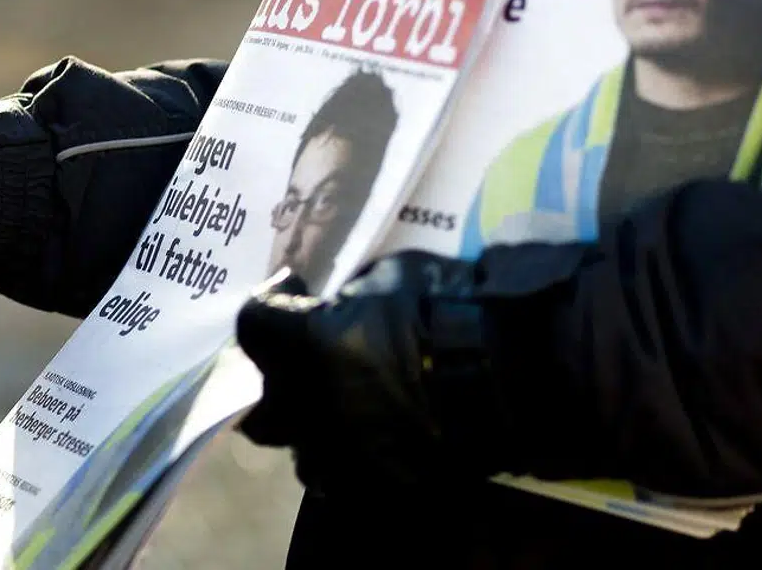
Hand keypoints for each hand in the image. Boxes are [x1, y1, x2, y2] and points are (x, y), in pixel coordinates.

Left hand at [234, 251, 491, 494]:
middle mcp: (308, 405)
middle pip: (261, 405)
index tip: (292, 288)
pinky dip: (357, 459)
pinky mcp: (376, 484)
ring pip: (303, 450)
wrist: (507, 374)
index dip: (270, 301)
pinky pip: (351, 478)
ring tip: (345, 410)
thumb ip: (350, 297)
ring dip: (316, 428)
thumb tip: (341, 305)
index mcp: (302, 346)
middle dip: (277, 383)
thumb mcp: (389, 277)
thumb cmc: (447, 310)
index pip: (253, 324)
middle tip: (305, 363)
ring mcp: (340, 452)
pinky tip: (379, 439)